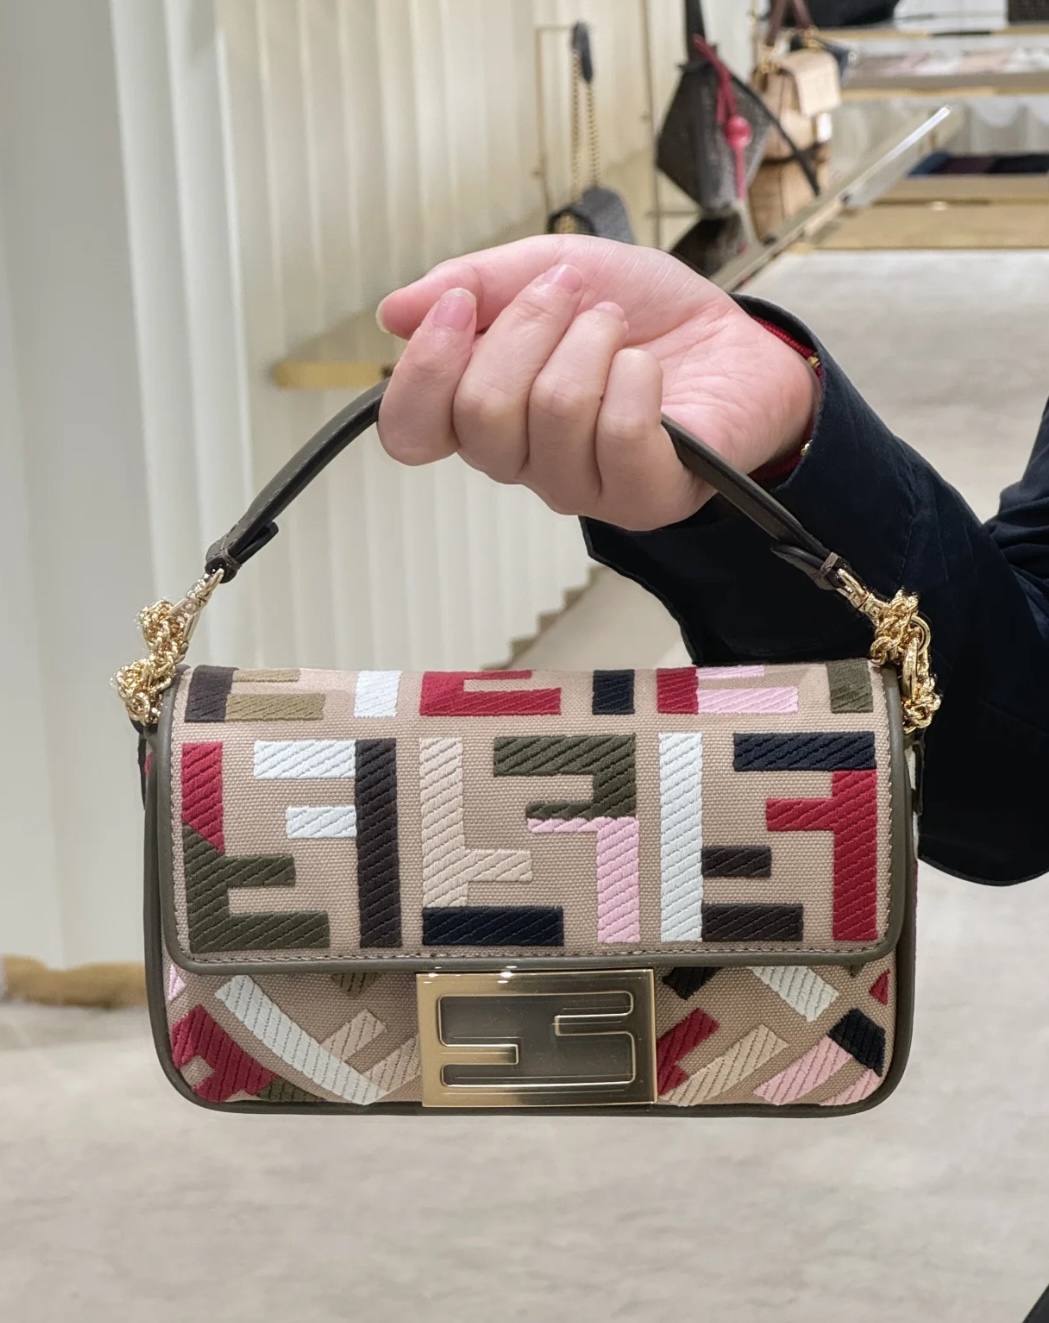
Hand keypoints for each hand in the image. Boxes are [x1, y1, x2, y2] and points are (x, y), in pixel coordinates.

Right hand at [377, 236, 817, 530]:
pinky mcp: (642, 497)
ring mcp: (581, 486)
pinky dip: (638, 378)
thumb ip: (475, 284)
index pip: (411, 432)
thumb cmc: (643, 316)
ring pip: (553, 413)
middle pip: (481, 413)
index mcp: (487, 413)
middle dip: (528, 327)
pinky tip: (650, 371)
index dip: (423, 370)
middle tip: (571, 296)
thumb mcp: (550, 267)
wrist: (735, 339)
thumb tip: (395, 313)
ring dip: (592, 342)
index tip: (459, 307)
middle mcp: (523, 460)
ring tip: (618, 331)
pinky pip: (619, 434)